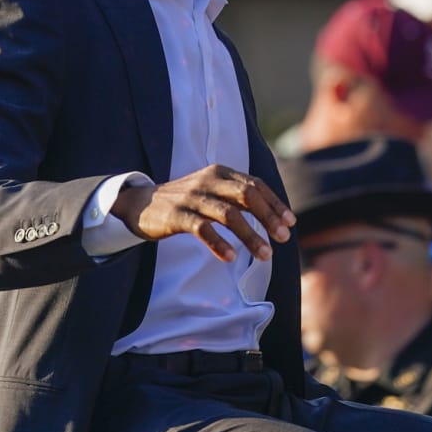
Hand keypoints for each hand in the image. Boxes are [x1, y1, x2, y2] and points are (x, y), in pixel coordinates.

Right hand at [112, 165, 294, 261]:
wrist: (140, 204)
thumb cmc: (186, 202)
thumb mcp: (214, 193)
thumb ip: (239, 200)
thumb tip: (275, 217)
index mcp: (220, 173)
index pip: (255, 185)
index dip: (275, 204)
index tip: (290, 223)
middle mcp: (208, 181)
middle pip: (246, 195)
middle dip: (268, 217)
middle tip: (283, 238)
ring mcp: (192, 198)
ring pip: (228, 214)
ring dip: (250, 236)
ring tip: (266, 255)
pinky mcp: (177, 215)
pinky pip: (202, 229)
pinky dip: (219, 243)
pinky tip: (230, 258)